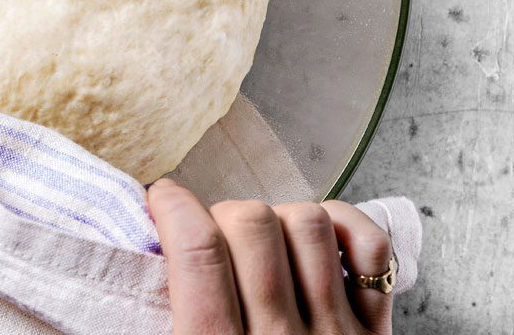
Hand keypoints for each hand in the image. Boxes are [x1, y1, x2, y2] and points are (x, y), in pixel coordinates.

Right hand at [149, 179, 391, 334]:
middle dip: (223, 212)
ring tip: (263, 240)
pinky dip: (346, 228)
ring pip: (308, 222)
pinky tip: (318, 243)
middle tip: (212, 231)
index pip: (197, 250)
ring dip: (279, 217)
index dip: (172, 206)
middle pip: (251, 224)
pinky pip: (373, 249)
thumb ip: (166, 314)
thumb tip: (141, 246)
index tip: (163, 198)